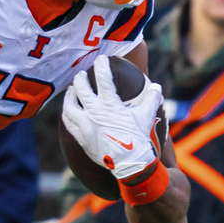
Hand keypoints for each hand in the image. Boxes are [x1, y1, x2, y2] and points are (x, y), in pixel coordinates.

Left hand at [62, 60, 162, 179]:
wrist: (128, 163)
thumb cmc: (138, 138)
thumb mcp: (147, 116)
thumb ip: (151, 99)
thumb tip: (156, 87)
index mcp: (109, 104)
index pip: (103, 78)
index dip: (101, 65)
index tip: (101, 59)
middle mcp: (93, 112)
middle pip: (80, 88)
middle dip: (81, 78)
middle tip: (83, 74)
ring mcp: (84, 125)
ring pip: (69, 104)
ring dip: (70, 94)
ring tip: (71, 90)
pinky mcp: (80, 137)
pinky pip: (68, 121)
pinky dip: (67, 113)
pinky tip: (68, 110)